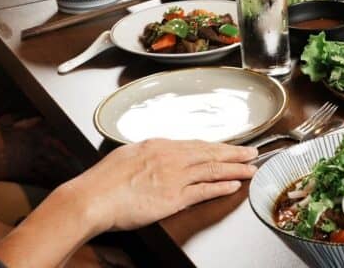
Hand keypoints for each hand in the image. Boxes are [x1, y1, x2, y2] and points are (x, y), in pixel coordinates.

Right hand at [0, 116, 79, 185]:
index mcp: (34, 134)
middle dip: (73, 160)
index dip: (70, 143)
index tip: (81, 148)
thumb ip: (22, 120)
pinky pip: (42, 179)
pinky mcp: (24, 174)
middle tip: (84, 165)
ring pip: (54, 167)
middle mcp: (36, 148)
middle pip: (60, 154)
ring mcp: (31, 162)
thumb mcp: (4, 123)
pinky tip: (58, 185)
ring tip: (77, 176)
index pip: (58, 137)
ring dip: (66, 172)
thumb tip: (35, 118)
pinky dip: (51, 182)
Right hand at [62, 139, 256, 233]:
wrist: (91, 198)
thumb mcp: (127, 154)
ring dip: (235, 168)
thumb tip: (154, 152)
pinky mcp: (174, 198)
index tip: (230, 146)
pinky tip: (233, 184)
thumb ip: (147, 153)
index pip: (196, 144)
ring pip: (213, 169)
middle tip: (252, 152)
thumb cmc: (102, 180)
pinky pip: (204, 190)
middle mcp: (171, 157)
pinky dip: (221, 186)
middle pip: (210, 153)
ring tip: (250, 168)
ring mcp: (175, 177)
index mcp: (159, 145)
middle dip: (234, 152)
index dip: (217, 146)